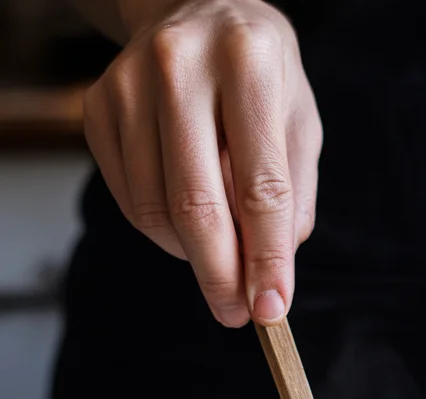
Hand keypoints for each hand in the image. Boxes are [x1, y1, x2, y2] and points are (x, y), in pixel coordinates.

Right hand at [83, 0, 320, 326]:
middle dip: (221, 276)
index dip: (267, 259)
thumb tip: (269, 278)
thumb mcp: (298, 126)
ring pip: (157, 212)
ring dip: (192, 255)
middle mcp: (180, 63)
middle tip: (236, 313)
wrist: (200, 12)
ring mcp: (129, 83)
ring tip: (220, 254)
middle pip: (197, 206)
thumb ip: (292, 199)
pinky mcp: (98, 106)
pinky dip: (163, 232)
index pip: (260, 188)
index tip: (271, 309)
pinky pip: (130, 200)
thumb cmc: (261, 82)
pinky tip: (188, 221)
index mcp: (248, 64)